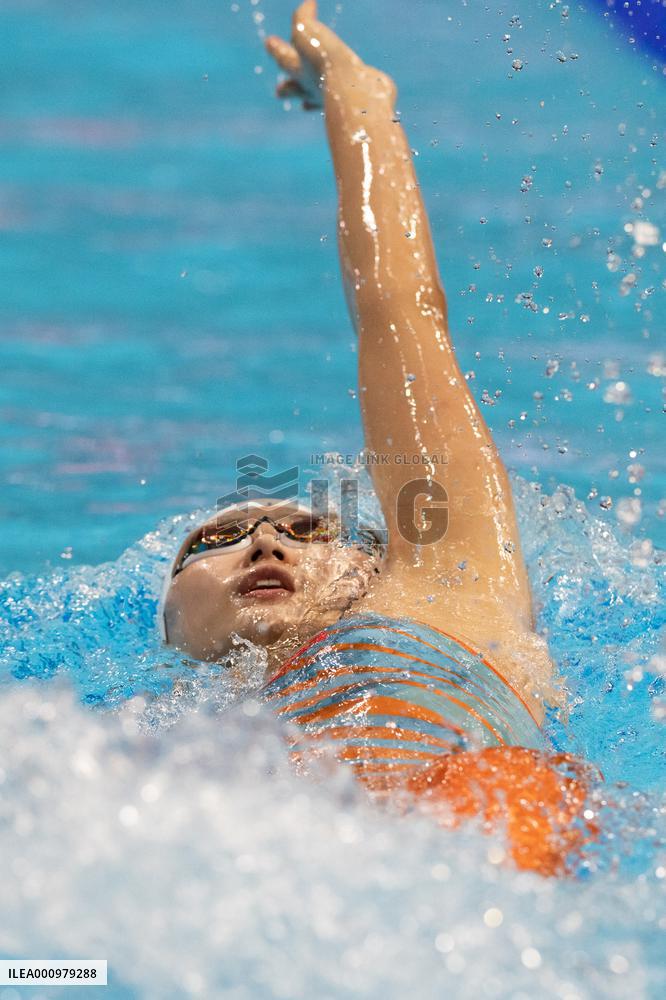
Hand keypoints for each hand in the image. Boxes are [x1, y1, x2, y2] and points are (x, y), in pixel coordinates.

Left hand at [264, 0, 393, 110]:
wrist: (355, 92)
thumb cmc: (326, 62)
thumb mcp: (307, 31)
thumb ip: (303, 16)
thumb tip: (308, 2)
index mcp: (298, 70)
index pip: (283, 58)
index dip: (276, 48)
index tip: (268, 42)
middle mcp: (311, 87)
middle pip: (294, 88)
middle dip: (288, 88)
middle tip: (279, 92)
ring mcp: (330, 97)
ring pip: (315, 99)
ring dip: (309, 101)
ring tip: (305, 104)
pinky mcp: (352, 100)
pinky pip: (343, 97)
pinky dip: (340, 96)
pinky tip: (345, 96)